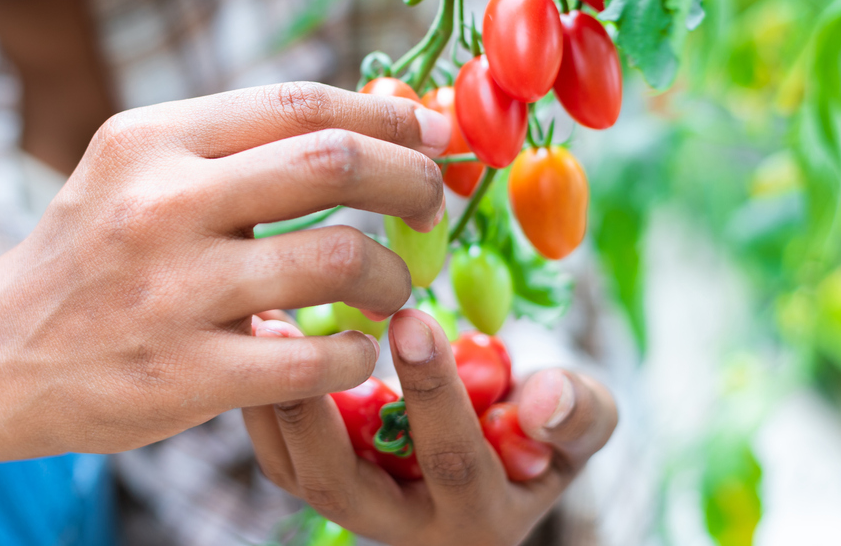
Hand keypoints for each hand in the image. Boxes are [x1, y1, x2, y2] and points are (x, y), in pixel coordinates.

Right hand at [0, 82, 451, 462]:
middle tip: (434, 205)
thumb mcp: (137, 170)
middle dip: (410, 180)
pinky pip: (311, 360)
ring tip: (394, 287)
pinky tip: (354, 350)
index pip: (300, 104)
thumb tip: (366, 123)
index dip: (387, 118)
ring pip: (336, 259)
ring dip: (391, 275)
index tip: (435, 137)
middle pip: (333, 164)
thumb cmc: (91, 254)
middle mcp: (160, 203)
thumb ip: (234, 145)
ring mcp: (170, 291)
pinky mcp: (180, 376)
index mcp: (155, 140)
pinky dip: (356, 354)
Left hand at [242, 310, 617, 545]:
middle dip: (316, 409)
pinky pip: (279, 452)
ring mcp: (357, 508)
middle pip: (343, 485)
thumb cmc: (544, 430)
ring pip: (296, 471)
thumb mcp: (583, 425)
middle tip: (293, 330)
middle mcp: (406, 527)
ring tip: (262, 321)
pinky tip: (258, 329)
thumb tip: (545, 399)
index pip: (450, 459)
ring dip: (272, 398)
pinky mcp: (323, 481)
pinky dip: (262, 396)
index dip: (432, 391)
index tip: (410, 316)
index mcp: (478, 516)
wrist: (502, 457)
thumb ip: (577, 412)